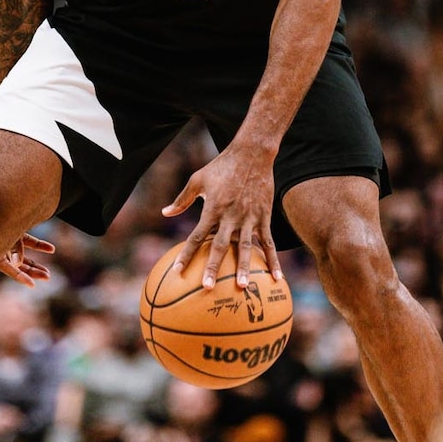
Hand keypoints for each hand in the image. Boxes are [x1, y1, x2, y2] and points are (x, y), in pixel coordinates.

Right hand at [0, 233, 55, 287]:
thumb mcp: (5, 234)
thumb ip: (13, 248)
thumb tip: (19, 264)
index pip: (9, 269)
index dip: (21, 277)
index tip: (32, 285)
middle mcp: (2, 251)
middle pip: (19, 266)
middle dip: (33, 272)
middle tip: (47, 277)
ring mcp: (9, 242)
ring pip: (24, 258)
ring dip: (36, 265)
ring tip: (48, 274)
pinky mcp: (16, 234)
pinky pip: (29, 243)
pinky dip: (40, 246)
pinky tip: (52, 249)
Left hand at [164, 142, 282, 288]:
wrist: (252, 154)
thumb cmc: (221, 166)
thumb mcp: (197, 179)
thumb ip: (182, 199)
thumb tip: (165, 213)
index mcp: (212, 208)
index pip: (196, 236)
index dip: (186, 255)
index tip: (178, 272)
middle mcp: (230, 216)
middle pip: (219, 246)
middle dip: (213, 267)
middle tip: (208, 287)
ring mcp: (249, 218)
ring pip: (246, 247)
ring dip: (243, 267)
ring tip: (242, 287)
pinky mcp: (264, 217)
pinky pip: (269, 243)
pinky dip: (272, 261)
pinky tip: (277, 278)